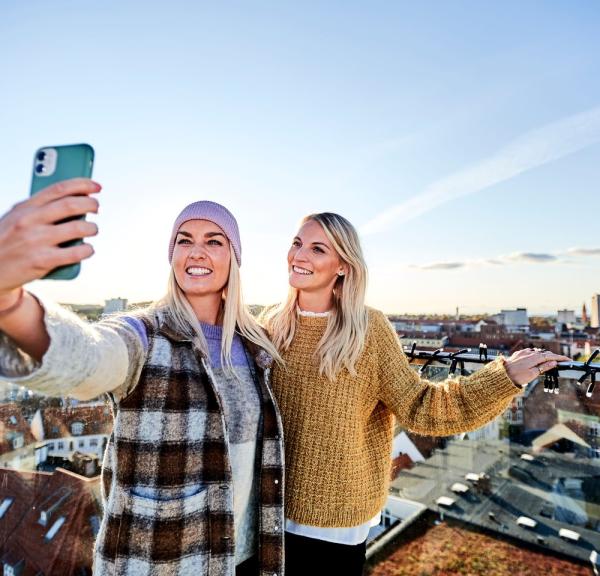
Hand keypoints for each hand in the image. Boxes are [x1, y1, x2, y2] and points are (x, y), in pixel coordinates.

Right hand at [0, 178, 100, 299]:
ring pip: (78, 228)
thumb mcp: (17, 218)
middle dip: (91, 204)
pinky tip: (88, 249)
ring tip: (93, 229)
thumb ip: (39, 208)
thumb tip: (75, 199)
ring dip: (92, 228)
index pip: (58, 188)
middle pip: (71, 205)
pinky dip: (87, 250)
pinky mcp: (42, 261)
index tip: (96, 186)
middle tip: (97, 208)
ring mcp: (36, 241)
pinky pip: (75, 253)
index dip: (82, 184)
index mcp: (25, 207)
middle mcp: (30, 221)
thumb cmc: (9, 240)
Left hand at [503, 348, 570, 386]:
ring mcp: (523, 352)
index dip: (560, 358)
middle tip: (561, 361)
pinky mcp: (518, 354)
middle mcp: (529, 353)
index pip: (551, 356)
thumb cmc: (517, 376)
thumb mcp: (533, 374)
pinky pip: (530, 352)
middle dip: (553, 356)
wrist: (502, 374)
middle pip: (545, 353)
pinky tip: (536, 357)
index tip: (568, 360)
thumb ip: (544, 367)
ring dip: (545, 355)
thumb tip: (553, 362)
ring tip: (551, 360)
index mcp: (535, 357)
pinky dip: (536, 354)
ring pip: (537, 352)